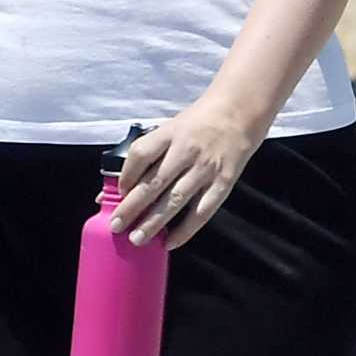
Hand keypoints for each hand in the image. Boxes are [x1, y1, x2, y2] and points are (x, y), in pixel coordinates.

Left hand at [112, 101, 259, 249]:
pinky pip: (202, 211)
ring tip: (137, 238)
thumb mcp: (171, 128)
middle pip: (154, 182)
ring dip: (154, 222)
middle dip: (132, 207)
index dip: (126, 175)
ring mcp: (206, 168)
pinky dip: (185, 229)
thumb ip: (149, 152)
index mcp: (170, 133)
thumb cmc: (198, 123)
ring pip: (175, 200)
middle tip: (116, 226)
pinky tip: (170, 242)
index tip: (117, 193)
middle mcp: (186, 150)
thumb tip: (121, 184)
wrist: (239, 113)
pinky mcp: (223, 182)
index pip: (141, 154)